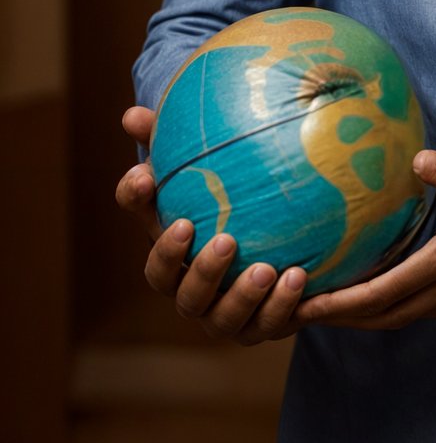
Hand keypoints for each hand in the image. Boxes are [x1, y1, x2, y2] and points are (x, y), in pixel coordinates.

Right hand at [115, 105, 307, 345]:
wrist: (291, 247)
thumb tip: (132, 115)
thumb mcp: (218, 166)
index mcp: (172, 238)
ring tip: (266, 269)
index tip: (147, 176)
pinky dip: (280, 307)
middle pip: (170, 284)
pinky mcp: (255, 327)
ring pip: (217, 317)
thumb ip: (181, 137)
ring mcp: (218, 312)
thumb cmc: (243, 197)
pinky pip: (264, 325)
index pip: (141, 217)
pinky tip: (298, 276)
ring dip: (240, 295)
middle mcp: (186, 281)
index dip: (136, 199)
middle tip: (225, 239)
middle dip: (195, 265)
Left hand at [294, 151, 435, 331]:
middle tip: (304, 314)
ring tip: (332, 310)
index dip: (344, 303)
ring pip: (405, 318)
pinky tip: (377, 299)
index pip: (385, 292)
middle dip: (344, 319)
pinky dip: (393, 311)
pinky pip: (423, 310)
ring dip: (367, 318)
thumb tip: (413, 158)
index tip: (310, 304)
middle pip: (387, 317)